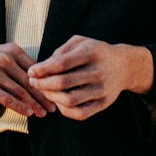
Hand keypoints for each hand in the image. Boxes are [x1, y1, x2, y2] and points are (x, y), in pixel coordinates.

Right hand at [0, 40, 54, 118]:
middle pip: (30, 81)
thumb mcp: (1, 53)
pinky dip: (18, 106)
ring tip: (43, 113)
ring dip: (33, 104)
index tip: (56, 94)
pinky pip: (6, 97)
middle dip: (44, 96)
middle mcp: (5, 59)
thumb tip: (39, 77)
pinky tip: (27, 113)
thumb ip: (19, 63)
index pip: (35, 69)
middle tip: (54, 107)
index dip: (47, 82)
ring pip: (20, 91)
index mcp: (12, 50)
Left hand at [27, 36, 153, 120]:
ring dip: (51, 97)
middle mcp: (98, 72)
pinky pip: (80, 113)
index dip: (42, 69)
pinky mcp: (103, 104)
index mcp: (91, 53)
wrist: (125, 66)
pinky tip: (58, 101)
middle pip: (63, 83)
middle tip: (33, 82)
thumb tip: (42, 67)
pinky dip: (64, 110)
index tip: (31, 71)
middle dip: (43, 84)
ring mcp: (102, 90)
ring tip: (43, 91)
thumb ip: (61, 51)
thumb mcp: (80, 42)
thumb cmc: (96, 52)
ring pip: (70, 100)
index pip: (61, 64)